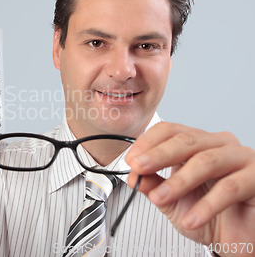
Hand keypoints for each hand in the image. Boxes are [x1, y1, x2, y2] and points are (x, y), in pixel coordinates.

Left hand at [125, 122, 254, 256]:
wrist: (241, 240)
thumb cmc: (210, 217)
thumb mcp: (173, 201)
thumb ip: (153, 185)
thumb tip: (133, 175)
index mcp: (197, 143)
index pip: (170, 131)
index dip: (148, 143)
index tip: (131, 160)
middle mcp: (219, 144)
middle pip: (186, 140)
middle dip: (158, 155)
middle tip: (138, 169)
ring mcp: (240, 157)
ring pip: (205, 161)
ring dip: (178, 182)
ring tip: (160, 199)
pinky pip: (230, 187)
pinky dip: (206, 205)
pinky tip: (190, 219)